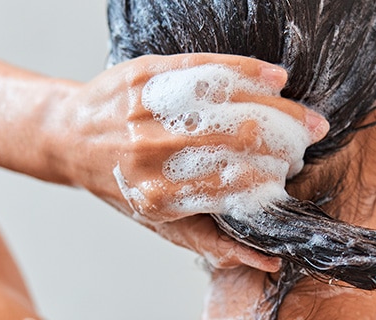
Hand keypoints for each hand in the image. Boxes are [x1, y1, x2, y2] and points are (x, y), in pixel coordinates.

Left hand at [47, 53, 328, 271]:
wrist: (69, 135)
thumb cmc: (122, 183)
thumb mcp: (160, 223)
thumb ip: (213, 242)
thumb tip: (269, 260)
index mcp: (158, 194)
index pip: (234, 183)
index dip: (273, 177)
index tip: (291, 174)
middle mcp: (151, 150)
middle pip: (240, 138)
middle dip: (285, 140)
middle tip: (306, 142)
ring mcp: (148, 108)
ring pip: (230, 101)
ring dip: (278, 108)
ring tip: (302, 116)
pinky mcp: (146, 73)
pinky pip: (207, 67)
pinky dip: (248, 71)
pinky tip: (276, 78)